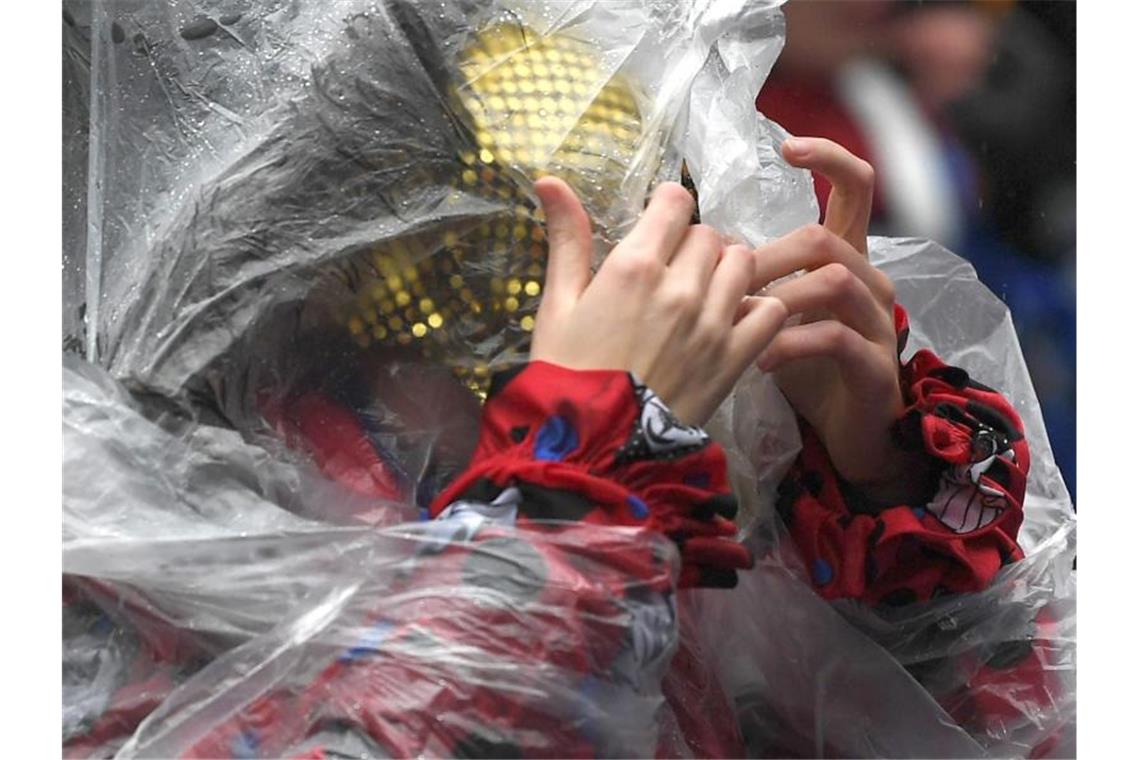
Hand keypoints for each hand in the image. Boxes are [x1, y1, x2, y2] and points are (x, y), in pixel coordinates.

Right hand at [530, 177, 786, 426]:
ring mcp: (715, 322)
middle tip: (674, 274)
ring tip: (705, 296)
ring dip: (726, 272)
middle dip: (692, 246)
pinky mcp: (737, 357)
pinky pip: (771, 310)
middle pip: (709, 234)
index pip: (675, 202)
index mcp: (635, 265)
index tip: (657, 229)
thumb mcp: (558, 305)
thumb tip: (548, 178)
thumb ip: (567, 239)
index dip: (666, 210)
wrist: (596, 448)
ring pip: (743, 263)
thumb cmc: (567, 375)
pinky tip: (733, 322)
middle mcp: (682, 286)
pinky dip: (758, 309)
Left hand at [755, 137, 927, 504]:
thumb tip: (699, 245)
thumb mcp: (775, 314)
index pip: (855, 187)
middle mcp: (869, 280)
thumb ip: (749, 278)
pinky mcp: (875, 364)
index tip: (787, 146)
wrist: (849, 434)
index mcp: (845, 259)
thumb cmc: (806, 367)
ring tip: (741, 323)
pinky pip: (836, 337)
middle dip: (771, 255)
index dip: (829, 157)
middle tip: (727, 283)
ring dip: (780, 298)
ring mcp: (878, 322)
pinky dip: (792, 344)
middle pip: (828, 237)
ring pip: (835, 281)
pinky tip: (761, 361)